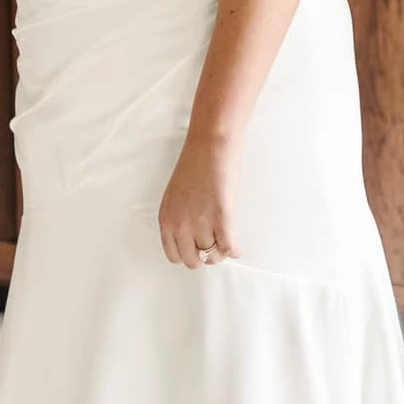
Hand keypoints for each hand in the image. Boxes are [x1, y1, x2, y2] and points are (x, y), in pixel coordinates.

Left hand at [158, 133, 241, 269]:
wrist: (210, 144)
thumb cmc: (196, 163)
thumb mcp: (176, 196)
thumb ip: (179, 217)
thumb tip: (192, 237)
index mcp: (166, 218)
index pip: (173, 255)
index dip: (188, 255)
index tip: (197, 251)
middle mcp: (180, 224)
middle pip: (193, 260)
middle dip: (205, 257)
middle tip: (215, 248)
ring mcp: (201, 222)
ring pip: (212, 255)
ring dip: (221, 253)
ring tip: (227, 244)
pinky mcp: (221, 216)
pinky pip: (228, 247)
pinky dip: (234, 251)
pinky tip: (237, 248)